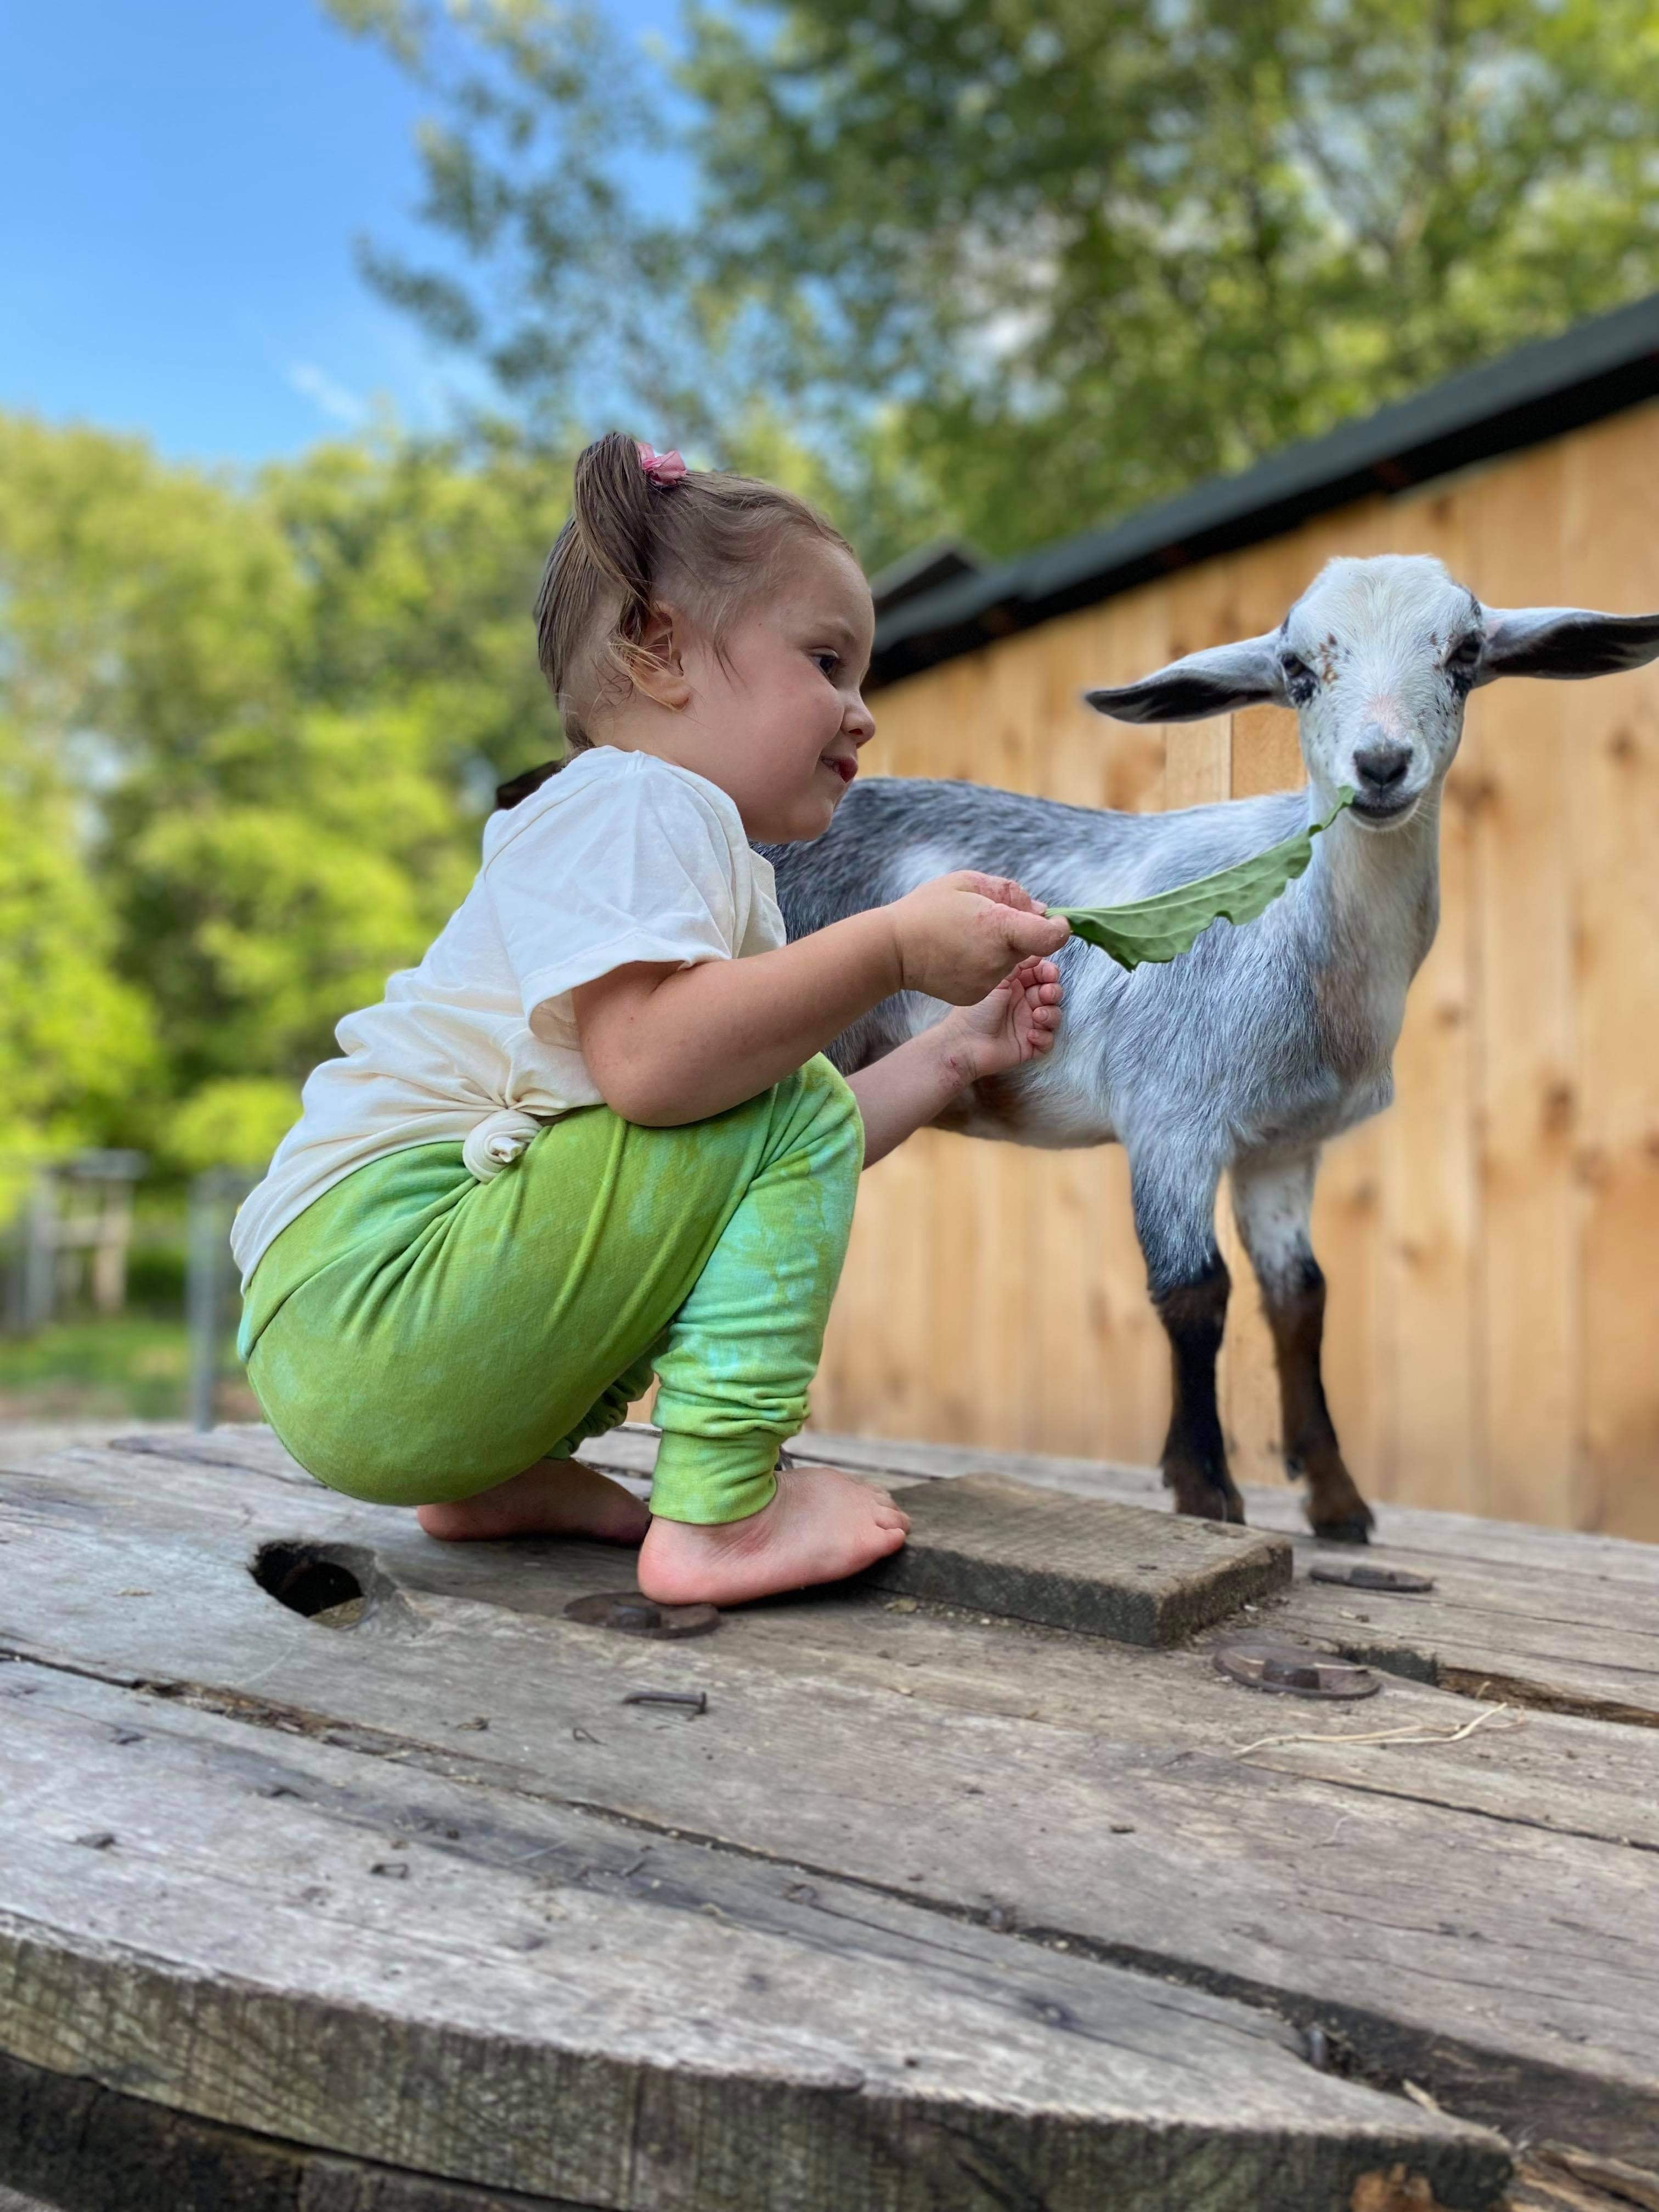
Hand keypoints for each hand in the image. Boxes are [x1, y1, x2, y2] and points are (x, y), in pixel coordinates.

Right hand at [888, 872, 1068, 1005]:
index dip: (1059, 928)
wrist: (892, 949)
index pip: (1051, 937)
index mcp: (1000, 927)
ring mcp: (987, 982)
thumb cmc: (927, 909)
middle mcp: (998, 959)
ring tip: (968, 938)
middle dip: (1020, 933)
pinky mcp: (975, 995)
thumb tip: (1039, 910)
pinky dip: (984, 966)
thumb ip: (1010, 892)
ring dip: (1000, 950)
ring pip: (1010, 963)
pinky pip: (993, 977)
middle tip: (990, 920)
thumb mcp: (967, 882)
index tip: (1053, 921)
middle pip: (1029, 947)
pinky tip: (959, 956)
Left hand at [939, 956, 1063, 1082]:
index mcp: (1015, 986)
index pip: (1041, 975)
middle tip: (1046, 994)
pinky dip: (1044, 1038)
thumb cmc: (976, 1011)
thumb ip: (1017, 965)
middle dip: (1053, 992)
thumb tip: (1036, 953)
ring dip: (1051, 1014)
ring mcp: (1027, 1024)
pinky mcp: (1029, 1045)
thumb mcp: (996, 982)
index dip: (1049, 973)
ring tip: (1037, 1016)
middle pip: (1051, 994)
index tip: (1050, 974)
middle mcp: (1023, 1004)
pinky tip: (1029, 1036)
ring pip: (1054, 1016)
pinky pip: (1048, 1041)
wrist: (964, 1044)